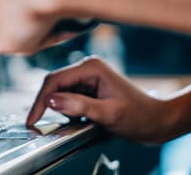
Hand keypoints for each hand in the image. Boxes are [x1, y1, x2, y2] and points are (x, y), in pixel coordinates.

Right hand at [26, 56, 173, 143]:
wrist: (158, 121)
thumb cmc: (140, 116)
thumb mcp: (109, 114)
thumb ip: (79, 106)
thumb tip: (51, 100)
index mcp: (91, 67)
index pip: (55, 80)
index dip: (40, 100)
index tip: (32, 118)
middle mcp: (87, 68)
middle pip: (54, 84)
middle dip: (45, 104)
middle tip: (36, 124)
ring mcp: (87, 78)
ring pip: (59, 92)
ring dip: (58, 108)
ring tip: (72, 123)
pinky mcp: (88, 88)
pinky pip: (68, 98)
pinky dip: (66, 110)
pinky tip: (77, 120)